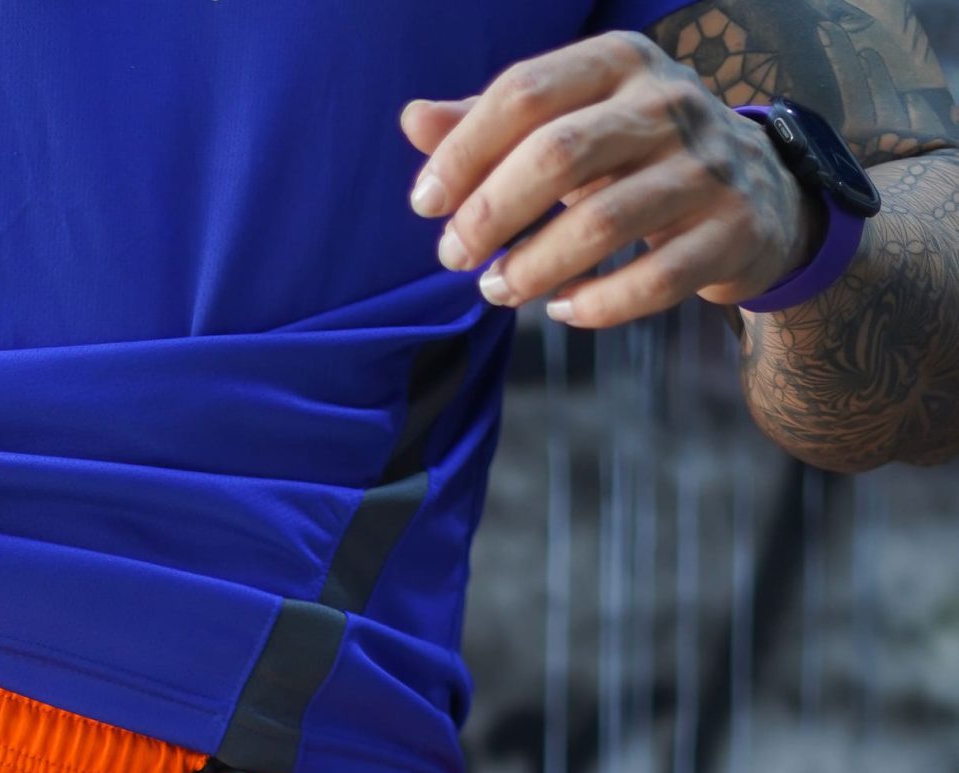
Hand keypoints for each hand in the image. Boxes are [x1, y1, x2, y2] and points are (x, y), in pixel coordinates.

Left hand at [403, 34, 822, 327]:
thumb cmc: (637, 155)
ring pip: (603, 223)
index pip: (526, 93)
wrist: (759, 191)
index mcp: (619, 61)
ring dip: (534, 268)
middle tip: (454, 257)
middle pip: (559, 154)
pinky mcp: (730, 231)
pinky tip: (563, 311)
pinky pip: (653, 280)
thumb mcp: (574, 120)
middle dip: (491, 213)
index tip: (426, 204)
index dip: (465, 151)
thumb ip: (496, 122)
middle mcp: (667, 104)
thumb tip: (413, 120)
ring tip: (497, 290)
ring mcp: (705, 168)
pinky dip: (597, 306)